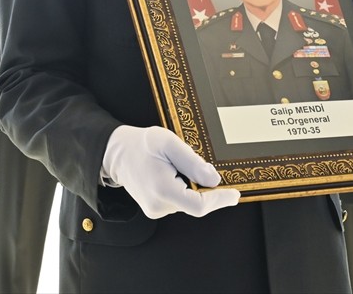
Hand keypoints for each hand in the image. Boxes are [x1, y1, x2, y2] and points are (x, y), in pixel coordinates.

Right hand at [102, 125, 240, 218]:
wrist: (117, 153)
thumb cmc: (142, 145)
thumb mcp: (169, 143)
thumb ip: (192, 162)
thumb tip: (214, 179)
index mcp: (162, 190)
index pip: (199, 206)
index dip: (219, 200)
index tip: (235, 194)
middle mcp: (158, 206)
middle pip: (196, 203)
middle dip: (204, 187)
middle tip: (199, 166)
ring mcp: (156, 209)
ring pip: (188, 202)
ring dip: (192, 186)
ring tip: (176, 165)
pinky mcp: (155, 209)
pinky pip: (179, 201)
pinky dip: (183, 188)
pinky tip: (173, 173)